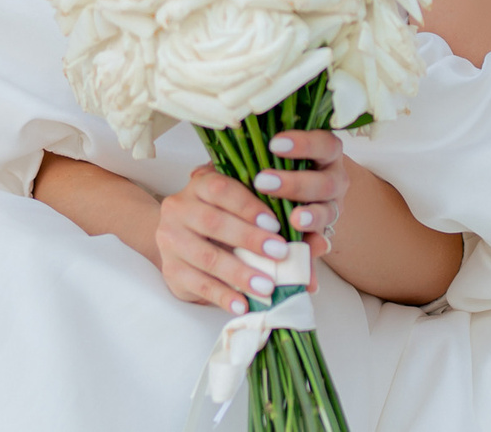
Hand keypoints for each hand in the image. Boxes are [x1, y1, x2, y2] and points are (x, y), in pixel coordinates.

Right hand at [154, 130, 348, 314]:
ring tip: (266, 286)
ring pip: (206, 256)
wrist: (181, 241)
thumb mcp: (245, 213)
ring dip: (239, 273)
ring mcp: (170, 239)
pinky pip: (197, 284)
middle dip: (249, 239)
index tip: (276, 223)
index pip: (221, 189)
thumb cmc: (223, 222)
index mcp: (199, 184)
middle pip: (213, 222)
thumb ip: (278, 224)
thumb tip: (320, 244)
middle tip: (280, 254)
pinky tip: (243, 305)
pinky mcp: (170, 269)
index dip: (248, 206)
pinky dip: (222, 296)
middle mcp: (179, 207)